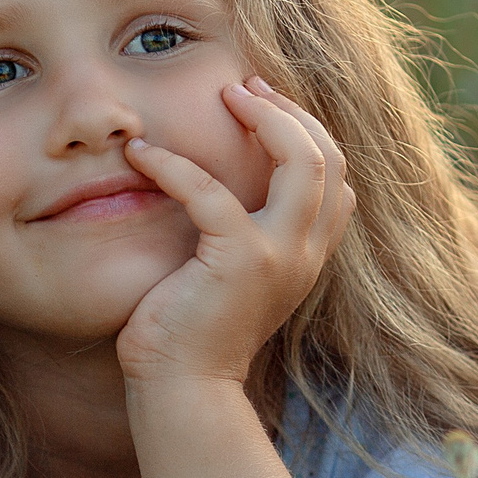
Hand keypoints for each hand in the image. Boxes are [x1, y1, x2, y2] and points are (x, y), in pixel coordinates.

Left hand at [114, 76, 353, 386]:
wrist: (183, 389)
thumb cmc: (191, 332)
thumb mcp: (232, 275)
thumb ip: (244, 232)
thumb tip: (219, 181)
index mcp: (308, 254)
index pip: (336, 175)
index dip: (305, 130)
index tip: (262, 104)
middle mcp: (307, 252)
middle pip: (330, 157)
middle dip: (289, 111)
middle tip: (242, 88)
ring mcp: (281, 256)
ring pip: (304, 161)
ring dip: (264, 117)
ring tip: (224, 96)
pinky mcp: (241, 260)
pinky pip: (212, 192)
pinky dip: (174, 165)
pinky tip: (141, 155)